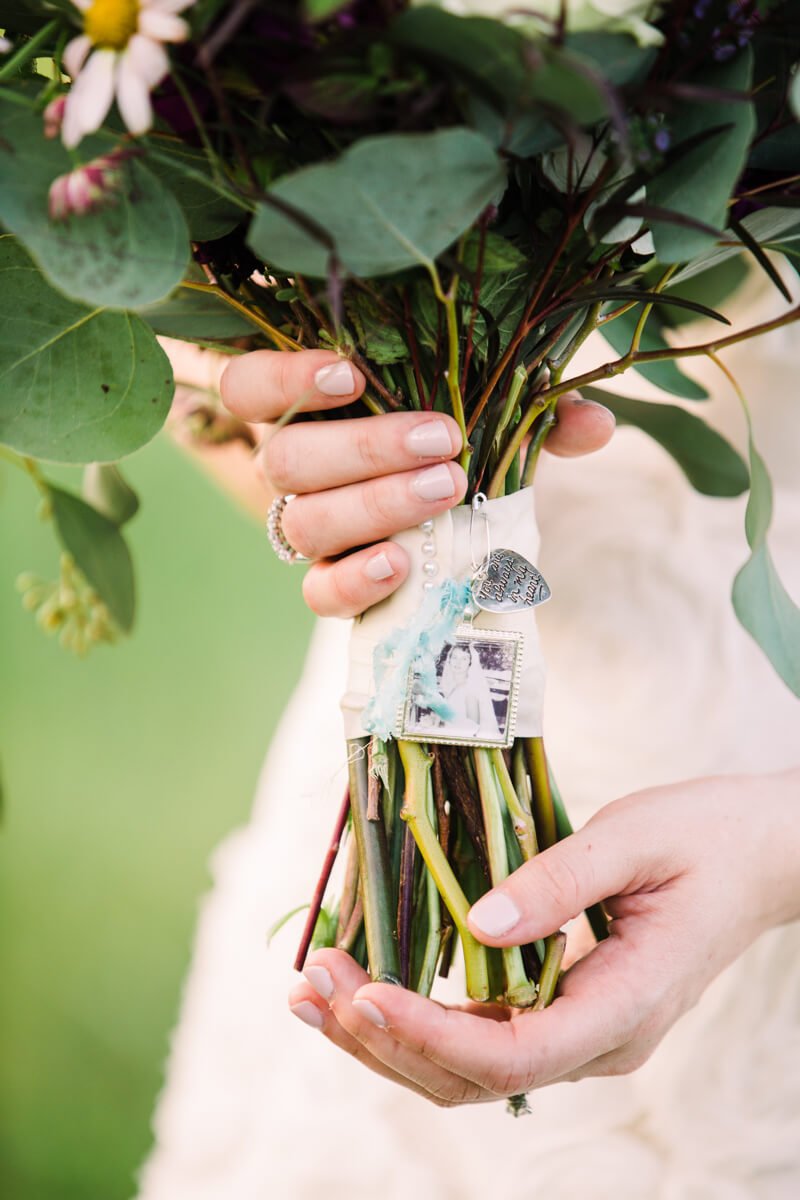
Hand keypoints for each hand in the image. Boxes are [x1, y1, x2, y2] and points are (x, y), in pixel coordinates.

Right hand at [220, 349, 614, 617]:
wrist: (475, 527)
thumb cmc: (470, 451)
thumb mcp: (503, 417)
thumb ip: (542, 411)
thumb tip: (595, 425)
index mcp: (316, 411)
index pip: (249, 386)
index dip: (283, 379)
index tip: (353, 375)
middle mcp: (298, 471)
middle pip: (282, 457)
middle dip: (364, 447)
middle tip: (445, 441)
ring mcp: (312, 533)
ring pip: (302, 523)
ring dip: (373, 505)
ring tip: (446, 491)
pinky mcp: (334, 587)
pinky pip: (318, 593)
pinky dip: (354, 580)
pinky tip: (401, 564)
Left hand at [287, 771, 799, 1105]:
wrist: (758, 854)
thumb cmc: (706, 836)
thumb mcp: (635, 838)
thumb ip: (561, 881)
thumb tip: (477, 923)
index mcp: (626, 1007)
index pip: (514, 1052)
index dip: (431, 1034)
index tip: (365, 993)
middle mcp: (598, 1040)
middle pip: (473, 1076)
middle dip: (384, 1039)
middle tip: (312, 983)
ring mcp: (579, 1031)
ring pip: (467, 1066)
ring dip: (385, 1037)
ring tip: (312, 990)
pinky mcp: (561, 1007)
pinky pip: (480, 1032)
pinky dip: (416, 1017)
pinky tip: (365, 984)